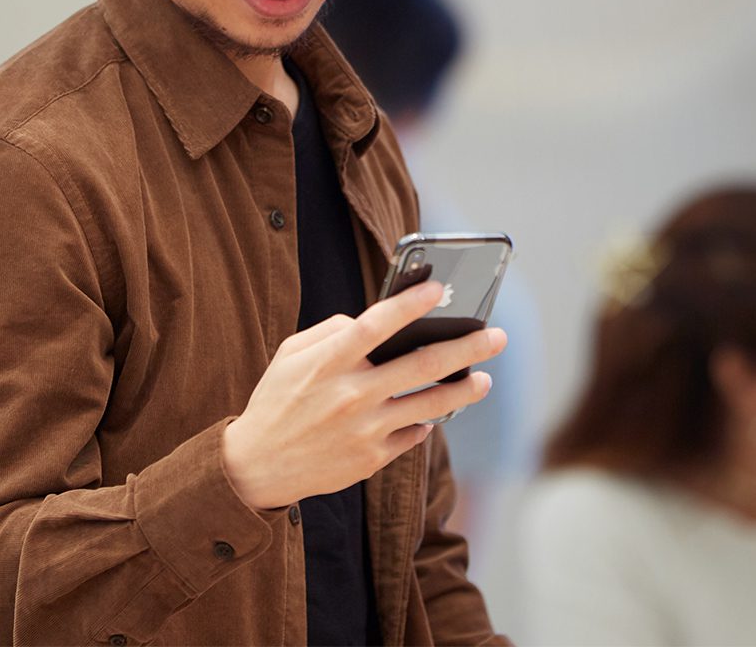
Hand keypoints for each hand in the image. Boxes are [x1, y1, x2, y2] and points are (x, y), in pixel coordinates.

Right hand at [222, 281, 506, 508]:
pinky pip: (413, 435)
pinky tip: (434, 412)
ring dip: (465, 390)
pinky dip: (426, 422)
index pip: (376, 324)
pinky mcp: (372, 458)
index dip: (410, 304)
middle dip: (467, 347)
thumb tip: (375, 323)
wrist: (257, 466)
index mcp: (328, 362)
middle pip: (423, 365)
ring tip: (483, 378)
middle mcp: (351, 395)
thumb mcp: (290, 354)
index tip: (440, 288)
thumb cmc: (277, 400)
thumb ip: (332, 332)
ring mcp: (365, 430)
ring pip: (431, 405)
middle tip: (498, 336)